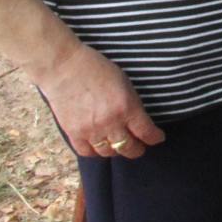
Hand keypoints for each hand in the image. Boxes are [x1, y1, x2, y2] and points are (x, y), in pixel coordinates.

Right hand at [34, 43, 166, 159]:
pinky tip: (99, 147)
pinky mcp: (73, 133)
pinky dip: (95, 152)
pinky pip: (87, 152)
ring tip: (119, 146)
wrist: (64, 68)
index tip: (157, 138)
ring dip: (117, 151)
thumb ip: (132, 104)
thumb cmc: (96, 69)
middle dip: (137, 149)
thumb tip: (138, 120)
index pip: (146, 133)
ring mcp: (90, 130)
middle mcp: (110, 122)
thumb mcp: (124, 83)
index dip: (154, 138)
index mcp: (127, 107)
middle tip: (140, 146)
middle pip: (129, 148)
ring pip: (108, 153)